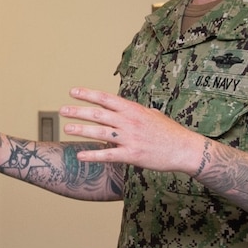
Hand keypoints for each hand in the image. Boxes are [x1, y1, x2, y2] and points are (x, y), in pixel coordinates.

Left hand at [59, 88, 203, 173]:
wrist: (186, 149)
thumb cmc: (170, 132)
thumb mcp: (153, 115)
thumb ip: (136, 112)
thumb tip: (126, 109)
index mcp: (134, 110)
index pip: (106, 99)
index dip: (88, 94)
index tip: (72, 92)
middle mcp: (130, 122)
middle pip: (99, 114)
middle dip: (78, 111)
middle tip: (62, 110)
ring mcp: (130, 138)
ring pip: (100, 132)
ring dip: (81, 130)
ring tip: (66, 128)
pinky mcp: (132, 155)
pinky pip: (108, 155)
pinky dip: (93, 154)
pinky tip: (80, 155)